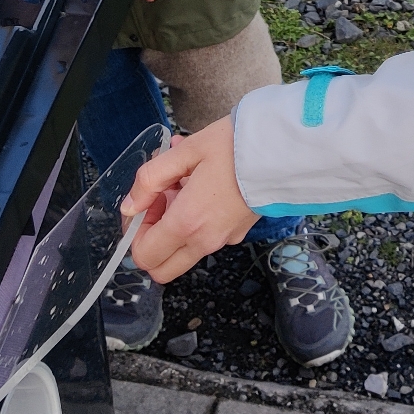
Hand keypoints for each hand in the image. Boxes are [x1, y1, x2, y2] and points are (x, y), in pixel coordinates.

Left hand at [122, 116, 258, 281]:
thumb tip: (129, 206)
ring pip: (184, 252)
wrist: (284, 148)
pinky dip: (197, 219)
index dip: (135, 232)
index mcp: (187, 222)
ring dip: (175, 227)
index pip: (144, 256)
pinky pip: (206, 237)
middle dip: (152, 240)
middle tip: (161, 202)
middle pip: (162, 268)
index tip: (147, 202)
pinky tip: (204, 184)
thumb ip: (149, 179)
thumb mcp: (185, 152)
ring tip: (185, 183)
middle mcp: (205, 239)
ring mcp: (224, 239)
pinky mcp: (238, 232)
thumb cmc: (234, 145)